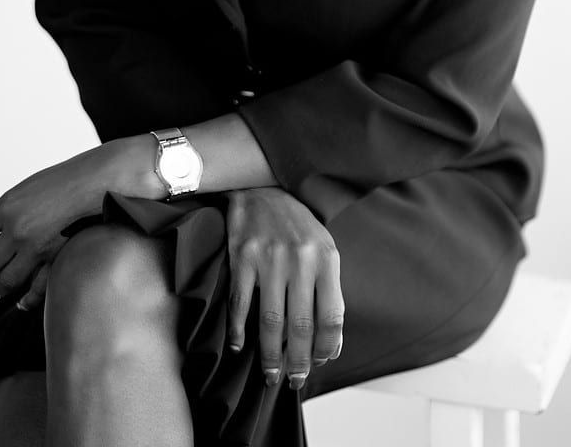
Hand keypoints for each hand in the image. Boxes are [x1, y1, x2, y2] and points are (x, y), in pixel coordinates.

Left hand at [0, 137, 158, 308]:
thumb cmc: (65, 180)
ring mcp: (36, 247)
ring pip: (5, 282)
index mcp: (6, 207)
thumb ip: (6, 204)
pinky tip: (23, 302)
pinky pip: (34, 289)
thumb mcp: (28, 186)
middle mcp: (16, 229)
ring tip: (2, 288)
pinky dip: (26, 299)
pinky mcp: (55, 258)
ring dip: (1, 288)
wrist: (99, 181)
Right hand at [225, 187, 343, 390]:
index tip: (318, 364)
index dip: (326, 349)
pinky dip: (238, 331)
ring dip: (269, 355)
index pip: (331, 317)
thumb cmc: (298, 227)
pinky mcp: (242, 257)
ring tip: (270, 374)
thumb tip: (329, 345)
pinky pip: (240, 304)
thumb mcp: (324, 250)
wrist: (263, 188)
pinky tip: (239, 347)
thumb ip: (328, 292)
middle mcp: (300, 259)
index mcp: (326, 259)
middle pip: (300, 326)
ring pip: (270, 321)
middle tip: (293, 381)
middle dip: (297, 362)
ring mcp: (269, 258)